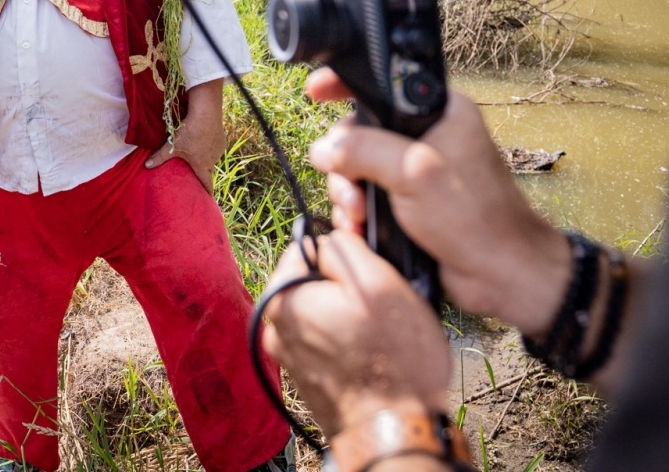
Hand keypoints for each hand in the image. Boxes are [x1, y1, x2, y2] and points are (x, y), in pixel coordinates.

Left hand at [145, 93, 225, 191]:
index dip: (207, 191)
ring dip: (206, 156)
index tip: (208, 198)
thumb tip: (146, 166)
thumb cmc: (189, 133)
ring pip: (212, 157)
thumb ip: (159, 156)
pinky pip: (215, 146)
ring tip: (197, 150)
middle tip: (195, 170)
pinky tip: (203, 138)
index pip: (207, 183)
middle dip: (203, 171)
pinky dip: (210, 145)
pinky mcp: (222, 139)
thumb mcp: (172, 146)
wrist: (206, 114)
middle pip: (208, 169)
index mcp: (202, 165)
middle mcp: (213, 160)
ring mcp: (219, 150)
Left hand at [261, 230, 449, 435]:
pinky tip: (371, 355)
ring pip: (320, 313)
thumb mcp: (379, 281)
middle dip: (344, 287)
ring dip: (347, 316)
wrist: (394, 431)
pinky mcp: (306, 380)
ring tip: (379, 333)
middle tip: (379, 305)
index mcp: (283, 297)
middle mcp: (275, 328)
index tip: (368, 267)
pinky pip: (325, 344)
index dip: (342, 250)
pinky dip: (345, 343)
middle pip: (312, 282)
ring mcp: (288, 357)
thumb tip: (330, 236)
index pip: (305, 247)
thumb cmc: (393, 360)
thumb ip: (346, 246)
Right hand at [306, 69, 570, 336]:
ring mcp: (416, 168)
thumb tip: (324, 148)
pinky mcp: (409, 199)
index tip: (315, 92)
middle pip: (359, 131)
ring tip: (357, 219)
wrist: (501, 275)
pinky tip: (361, 229)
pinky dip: (356, 210)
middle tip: (350, 193)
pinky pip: (366, 194)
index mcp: (438, 110)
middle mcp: (427, 133)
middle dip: (344, 163)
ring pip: (357, 166)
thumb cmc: (474, 218)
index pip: (382, 82)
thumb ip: (364, 150)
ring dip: (347, 193)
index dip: (345, 84)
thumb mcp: (414, 173)